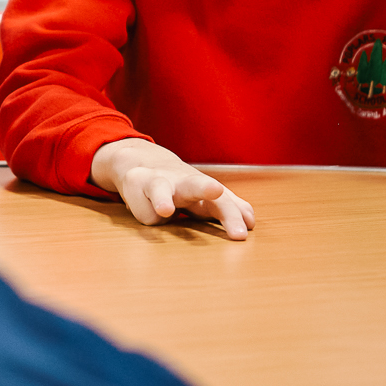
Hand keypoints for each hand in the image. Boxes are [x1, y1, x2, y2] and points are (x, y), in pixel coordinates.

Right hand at [89, 138, 254, 239]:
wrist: (139, 162)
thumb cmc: (179, 185)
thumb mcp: (204, 197)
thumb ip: (228, 207)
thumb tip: (251, 221)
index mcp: (204, 189)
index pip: (223, 202)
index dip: (234, 212)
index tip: (248, 223)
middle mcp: (183, 183)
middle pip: (196, 185)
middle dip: (205, 188)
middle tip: (216, 189)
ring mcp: (158, 182)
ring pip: (160, 190)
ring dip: (162, 199)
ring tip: (165, 210)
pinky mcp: (134, 184)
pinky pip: (144, 214)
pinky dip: (148, 216)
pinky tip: (145, 206)